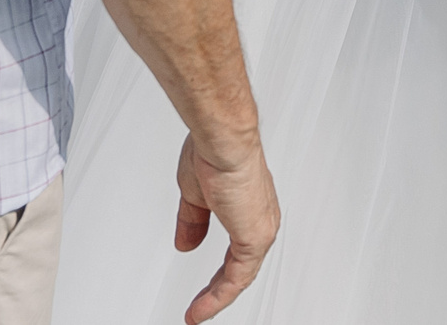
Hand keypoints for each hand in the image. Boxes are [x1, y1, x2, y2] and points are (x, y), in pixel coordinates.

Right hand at [174, 133, 279, 324]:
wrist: (222, 140)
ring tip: (197, 313)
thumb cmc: (213, 151)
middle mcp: (259, 219)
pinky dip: (219, 296)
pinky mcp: (255, 238)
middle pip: (240, 267)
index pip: (237, 249)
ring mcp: (260, 229)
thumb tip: (186, 243)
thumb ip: (193, 222)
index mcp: (247, 207)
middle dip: (217, 289)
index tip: (203, 286)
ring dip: (216, 297)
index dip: (219, 270)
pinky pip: (238, 278)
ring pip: (240, 275)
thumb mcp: (195, 194)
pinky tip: (203, 308)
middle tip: (200, 306)